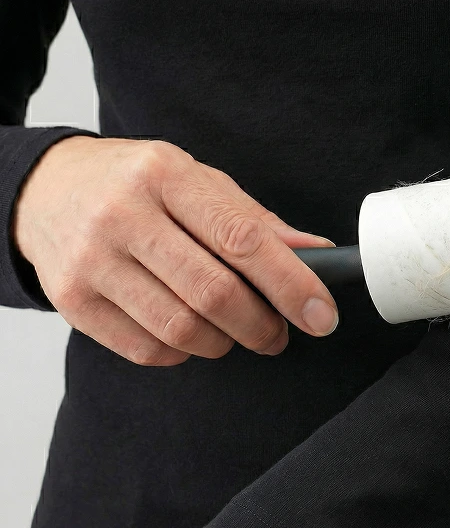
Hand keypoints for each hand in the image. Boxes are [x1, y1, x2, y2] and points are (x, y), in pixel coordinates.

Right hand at [12, 136, 338, 364]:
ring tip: (235, 330)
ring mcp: (92, 260)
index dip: (291, 284)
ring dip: (225, 342)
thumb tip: (317, 254)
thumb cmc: (137, 182)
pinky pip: (147, 349)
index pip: (242, 239)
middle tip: (279, 331)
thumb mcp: (198, 180)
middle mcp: (124, 215)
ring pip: (181, 329)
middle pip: (213, 293)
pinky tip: (190, 330)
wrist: (48, 189)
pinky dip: (183, 352)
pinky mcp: (72, 301)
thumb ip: (255, 220)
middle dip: (262, 325)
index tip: (322, 315)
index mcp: (167, 175)